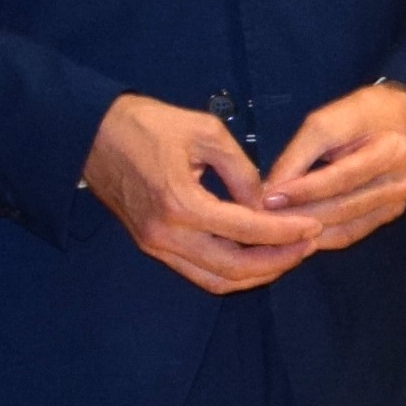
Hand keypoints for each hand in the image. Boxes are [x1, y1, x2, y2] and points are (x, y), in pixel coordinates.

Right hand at [85, 91, 323, 294]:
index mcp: (181, 203)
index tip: (312, 225)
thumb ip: (242, 170)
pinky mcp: (152, 247)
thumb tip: (265, 202)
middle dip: (279, 260)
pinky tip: (256, 257)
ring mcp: (156, 246)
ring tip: (288, 254)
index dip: (285, 232)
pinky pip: (197, 273)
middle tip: (309, 245)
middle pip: (235, 268)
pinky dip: (230, 273)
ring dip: (256, 274)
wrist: (93, 134)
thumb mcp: (205, 132)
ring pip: (216, 279)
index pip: (247, 230)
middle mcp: (167, 235)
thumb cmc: (148, 125)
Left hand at [256, 81, 405, 252]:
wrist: (405, 119)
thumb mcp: (326, 121)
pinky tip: (300, 236)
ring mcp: (399, 201)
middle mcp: (401, 180)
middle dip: (299, 214)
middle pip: (344, 206)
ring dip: (307, 231)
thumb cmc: (360, 115)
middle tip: (264, 220)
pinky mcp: (392, 213)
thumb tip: (269, 191)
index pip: (340, 177)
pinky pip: (354, 233)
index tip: (267, 198)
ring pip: (347, 225)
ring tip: (276, 230)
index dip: (302, 190)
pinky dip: (324, 237)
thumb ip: (298, 155)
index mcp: (390, 149)